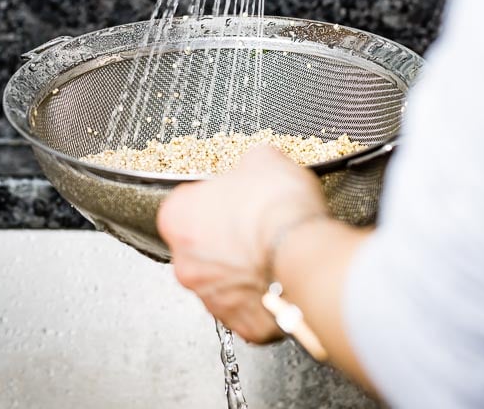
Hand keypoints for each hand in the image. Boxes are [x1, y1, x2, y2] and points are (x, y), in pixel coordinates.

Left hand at [157, 145, 328, 342]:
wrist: (305, 252)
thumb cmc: (277, 208)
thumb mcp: (262, 159)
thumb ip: (246, 166)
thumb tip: (254, 169)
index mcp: (178, 217)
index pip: (188, 204)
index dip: (217, 198)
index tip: (236, 198)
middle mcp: (185, 263)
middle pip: (202, 246)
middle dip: (227, 238)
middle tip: (257, 226)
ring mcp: (211, 299)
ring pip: (224, 280)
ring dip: (243, 269)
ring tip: (274, 252)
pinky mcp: (241, 326)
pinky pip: (249, 307)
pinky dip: (264, 295)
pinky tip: (282, 277)